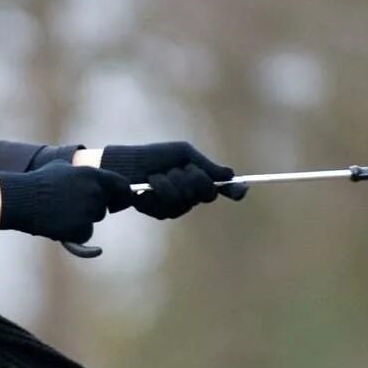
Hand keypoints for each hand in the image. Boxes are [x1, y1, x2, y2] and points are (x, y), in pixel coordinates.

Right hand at [0, 161, 134, 242]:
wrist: (22, 199)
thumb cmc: (39, 181)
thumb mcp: (62, 167)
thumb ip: (83, 173)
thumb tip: (95, 177)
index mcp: (93, 174)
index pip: (121, 185)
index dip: (121, 193)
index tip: (119, 200)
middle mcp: (95, 192)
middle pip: (104, 205)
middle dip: (92, 207)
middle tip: (71, 205)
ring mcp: (89, 211)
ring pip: (94, 219)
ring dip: (82, 219)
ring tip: (60, 212)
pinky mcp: (81, 228)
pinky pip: (85, 234)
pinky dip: (75, 234)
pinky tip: (59, 225)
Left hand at [98, 140, 247, 219]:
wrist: (127, 165)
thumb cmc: (155, 156)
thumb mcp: (182, 154)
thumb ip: (205, 165)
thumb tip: (231, 173)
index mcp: (199, 179)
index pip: (222, 188)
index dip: (233, 189)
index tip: (240, 190)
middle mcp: (192, 196)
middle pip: (206, 193)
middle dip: (191, 178)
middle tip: (176, 168)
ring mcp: (177, 207)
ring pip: (184, 200)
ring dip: (168, 183)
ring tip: (155, 175)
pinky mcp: (160, 213)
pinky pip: (166, 207)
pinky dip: (155, 191)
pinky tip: (146, 187)